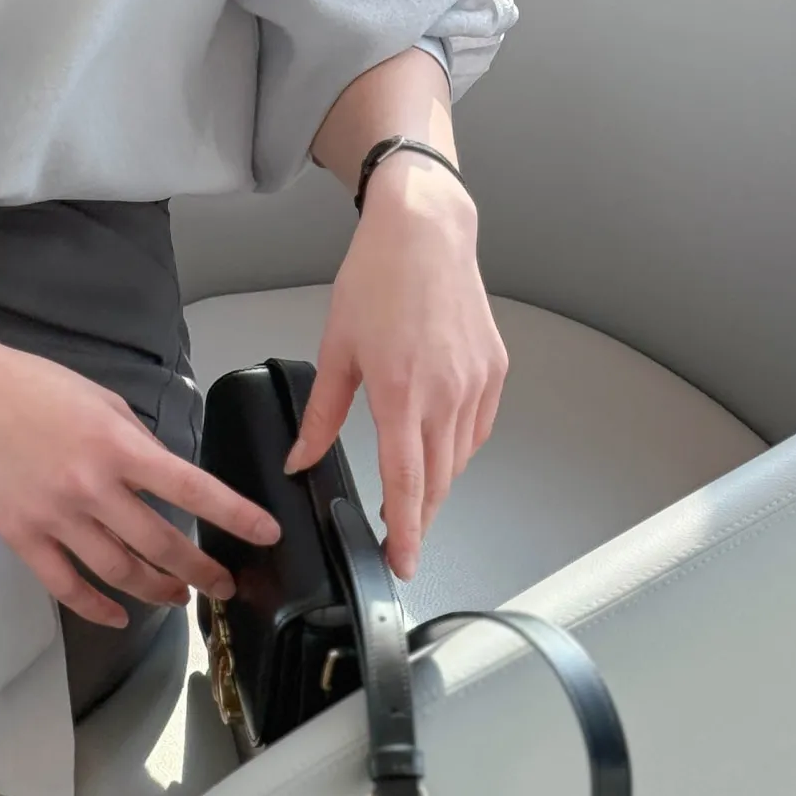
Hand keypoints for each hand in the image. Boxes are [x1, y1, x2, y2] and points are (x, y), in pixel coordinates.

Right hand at [0, 331, 280, 627]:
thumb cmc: (33, 385)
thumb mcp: (101, 398)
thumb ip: (137, 440)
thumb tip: (164, 475)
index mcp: (117, 445)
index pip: (191, 487)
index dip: (234, 514)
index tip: (266, 534)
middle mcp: (92, 487)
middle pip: (161, 543)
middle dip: (201, 569)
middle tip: (225, 583)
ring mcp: (55, 518)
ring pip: (120, 572)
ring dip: (158, 591)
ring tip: (179, 596)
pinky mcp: (22, 537)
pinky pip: (66, 586)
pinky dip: (96, 608)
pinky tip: (119, 614)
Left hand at [285, 155, 507, 579]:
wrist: (425, 232)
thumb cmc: (377, 278)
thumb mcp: (336, 347)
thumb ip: (321, 413)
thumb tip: (300, 457)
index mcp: (401, 392)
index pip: (407, 483)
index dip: (405, 532)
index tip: (400, 563)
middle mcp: (447, 393)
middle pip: (438, 481)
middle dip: (419, 517)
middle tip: (398, 536)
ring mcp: (477, 383)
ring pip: (460, 458)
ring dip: (437, 483)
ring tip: (412, 492)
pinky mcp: (495, 370)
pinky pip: (478, 428)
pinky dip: (458, 447)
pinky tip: (438, 444)